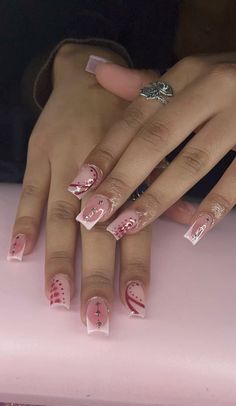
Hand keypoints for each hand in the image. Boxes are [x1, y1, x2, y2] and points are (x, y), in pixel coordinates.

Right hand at [8, 44, 151, 332]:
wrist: (90, 75)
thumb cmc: (126, 118)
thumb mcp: (154, 143)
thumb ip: (164, 183)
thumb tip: (186, 219)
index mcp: (131, 174)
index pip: (134, 229)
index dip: (134, 267)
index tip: (134, 303)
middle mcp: (98, 174)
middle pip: (96, 233)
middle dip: (95, 277)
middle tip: (95, 318)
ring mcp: (65, 164)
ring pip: (60, 218)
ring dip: (58, 259)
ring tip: (58, 299)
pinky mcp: (39, 156)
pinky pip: (30, 191)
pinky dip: (23, 221)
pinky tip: (19, 252)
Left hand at [74, 53, 235, 244]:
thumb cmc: (226, 81)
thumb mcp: (189, 76)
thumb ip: (145, 84)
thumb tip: (99, 73)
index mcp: (186, 74)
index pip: (135, 117)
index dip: (106, 152)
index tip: (78, 185)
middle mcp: (210, 88)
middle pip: (155, 139)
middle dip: (121, 180)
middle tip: (93, 214)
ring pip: (192, 161)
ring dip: (157, 197)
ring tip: (127, 225)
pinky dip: (216, 203)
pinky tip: (195, 229)